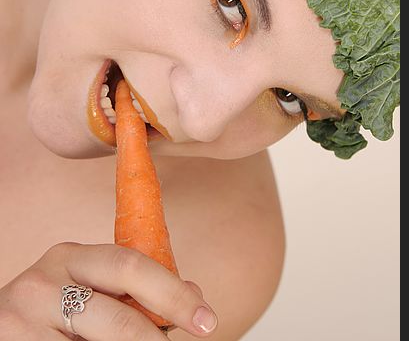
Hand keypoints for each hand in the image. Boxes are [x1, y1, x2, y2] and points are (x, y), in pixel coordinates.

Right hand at [0, 242, 217, 339]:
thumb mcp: (89, 290)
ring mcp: (21, 322)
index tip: (207, 319)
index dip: (173, 293)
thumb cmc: (54, 311)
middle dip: (156, 339)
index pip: (131, 265)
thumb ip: (134, 291)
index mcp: (70, 257)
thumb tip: (194, 295)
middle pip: (116, 316)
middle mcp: (42, 284)